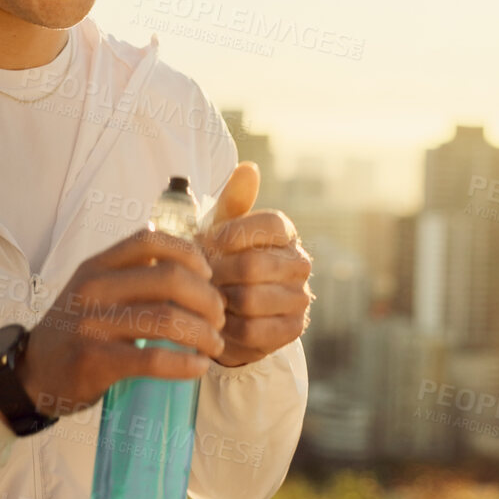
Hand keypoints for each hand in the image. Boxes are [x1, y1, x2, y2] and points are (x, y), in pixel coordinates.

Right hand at [17, 227, 227, 417]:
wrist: (33, 373)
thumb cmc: (76, 330)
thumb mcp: (93, 289)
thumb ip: (129, 273)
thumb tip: (186, 261)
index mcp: (96, 266)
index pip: (150, 241)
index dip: (189, 253)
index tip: (208, 274)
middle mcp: (93, 289)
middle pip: (169, 279)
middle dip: (207, 299)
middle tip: (219, 318)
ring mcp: (93, 325)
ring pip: (167, 319)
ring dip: (204, 334)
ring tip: (215, 345)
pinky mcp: (96, 361)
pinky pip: (153, 359)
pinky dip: (186, 364)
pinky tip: (199, 367)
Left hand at [198, 162, 313, 367]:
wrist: (228, 308)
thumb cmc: (222, 258)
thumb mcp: (222, 227)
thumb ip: (234, 200)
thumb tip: (248, 168)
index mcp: (286, 232)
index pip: (267, 224)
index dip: (231, 235)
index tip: (207, 243)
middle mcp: (300, 262)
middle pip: (253, 266)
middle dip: (217, 273)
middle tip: (197, 277)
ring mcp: (300, 297)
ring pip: (251, 300)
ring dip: (220, 301)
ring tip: (205, 298)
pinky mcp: (293, 328)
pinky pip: (254, 331)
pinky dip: (229, 329)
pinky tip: (218, 321)